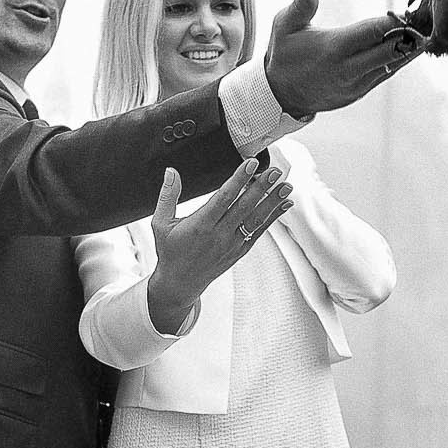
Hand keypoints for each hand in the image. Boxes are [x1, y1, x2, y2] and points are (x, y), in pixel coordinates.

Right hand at [146, 159, 292, 332]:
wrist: (180, 283)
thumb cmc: (170, 251)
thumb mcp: (161, 223)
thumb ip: (167, 196)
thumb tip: (171, 172)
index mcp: (200, 224)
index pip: (224, 197)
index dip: (239, 179)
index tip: (251, 164)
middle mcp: (219, 234)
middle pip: (245, 206)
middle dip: (262, 187)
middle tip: (275, 171)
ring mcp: (232, 243)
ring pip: (256, 219)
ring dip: (272, 202)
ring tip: (286, 187)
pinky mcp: (240, 250)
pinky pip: (259, 232)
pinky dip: (273, 218)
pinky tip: (284, 205)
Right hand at [264, 0, 424, 117]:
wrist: (281, 96)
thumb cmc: (284, 54)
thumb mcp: (283, 26)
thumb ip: (300, 6)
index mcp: (334, 48)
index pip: (373, 31)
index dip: (394, 21)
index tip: (410, 10)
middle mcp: (349, 68)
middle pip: (391, 50)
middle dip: (410, 34)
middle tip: (429, 19)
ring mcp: (357, 83)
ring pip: (394, 64)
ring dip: (410, 48)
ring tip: (428, 31)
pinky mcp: (361, 92)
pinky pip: (387, 74)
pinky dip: (400, 59)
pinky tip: (413, 46)